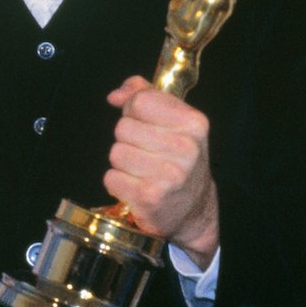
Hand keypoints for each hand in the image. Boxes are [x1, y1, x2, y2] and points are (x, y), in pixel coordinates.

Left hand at [105, 76, 219, 265]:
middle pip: (123, 127)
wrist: (194, 210)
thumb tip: (115, 95)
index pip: (141, 101)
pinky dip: (118, 183)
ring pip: (116, 152)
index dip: (134, 111)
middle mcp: (186, 148)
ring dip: (123, 164)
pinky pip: (111, 178)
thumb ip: (146, 96)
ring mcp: (169, 174)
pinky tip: (137, 187)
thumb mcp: (175, 122)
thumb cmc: (180, 160)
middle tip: (146, 154)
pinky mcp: (150, 197)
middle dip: (128, 140)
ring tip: (143, 172)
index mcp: (194, 123)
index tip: (145, 125)